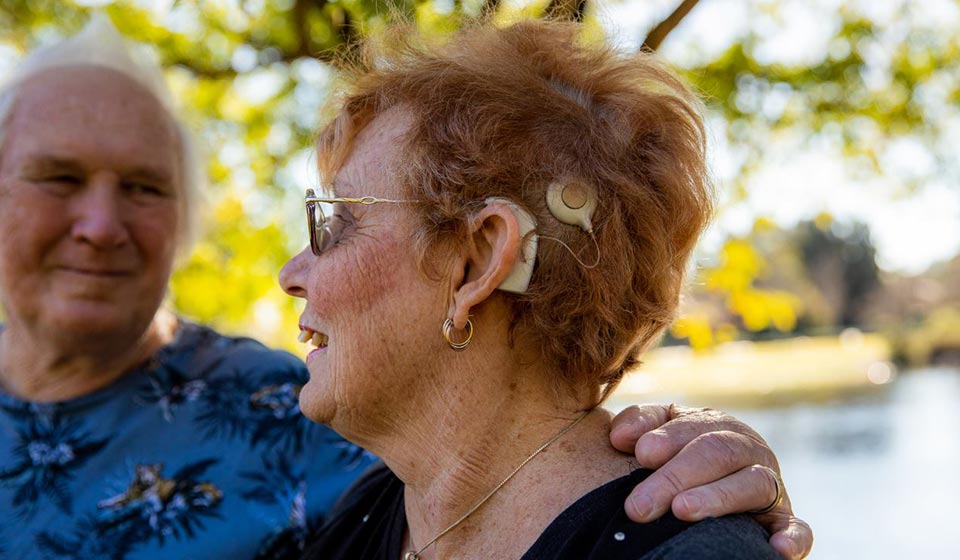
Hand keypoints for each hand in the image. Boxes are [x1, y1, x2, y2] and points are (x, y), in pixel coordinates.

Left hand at [610, 404, 812, 559]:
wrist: (715, 483)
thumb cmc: (676, 456)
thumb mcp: (662, 433)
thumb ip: (642, 425)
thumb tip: (621, 437)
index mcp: (717, 426)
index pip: (694, 427)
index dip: (668, 439)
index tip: (641, 455)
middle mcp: (748, 450)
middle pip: (717, 454)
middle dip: (676, 476)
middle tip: (639, 506)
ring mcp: (770, 486)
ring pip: (752, 483)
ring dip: (717, 497)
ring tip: (682, 511)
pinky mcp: (784, 521)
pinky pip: (798, 528)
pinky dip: (792, 538)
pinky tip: (776, 550)